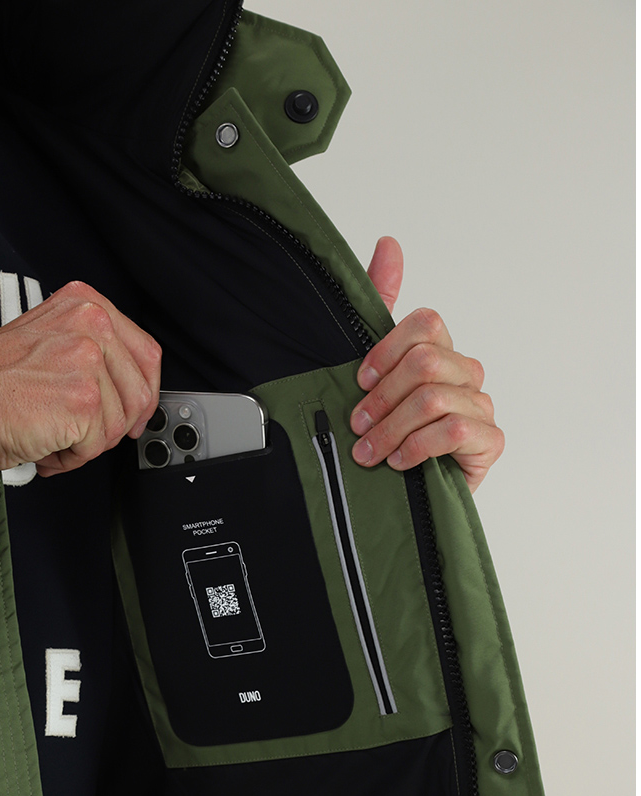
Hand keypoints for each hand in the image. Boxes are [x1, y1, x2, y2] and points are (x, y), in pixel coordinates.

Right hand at [0, 280, 160, 475]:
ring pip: (118, 423)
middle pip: (139, 392)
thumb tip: (126, 384)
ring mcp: (89, 360)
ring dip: (87, 443)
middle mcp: (91, 323)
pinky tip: (45, 445)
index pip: (145, 352)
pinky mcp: (84, 399)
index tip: (136, 413)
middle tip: (87, 436)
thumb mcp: (46, 338)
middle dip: (115, 425)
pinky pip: (97, 445)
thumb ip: (89, 349)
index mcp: (84, 303)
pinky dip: (71, 457)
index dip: (144, 392)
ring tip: (52, 436)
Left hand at [350, 237, 503, 492]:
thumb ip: (377, 307)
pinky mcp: (489, 443)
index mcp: (438, 354)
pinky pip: (456, 431)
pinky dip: (417, 447)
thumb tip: (388, 244)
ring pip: (434, 398)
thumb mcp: (368, 376)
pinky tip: (399, 464)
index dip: (386, 350)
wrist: (397, 501)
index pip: (426, 324)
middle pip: (426, 361)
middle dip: (382, 397)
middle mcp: (464, 375)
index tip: (358, 381)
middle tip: (358, 425)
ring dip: (392, 428)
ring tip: (369, 453)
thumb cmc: (384, 436)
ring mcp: (480, 408)